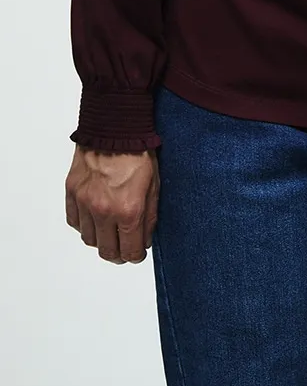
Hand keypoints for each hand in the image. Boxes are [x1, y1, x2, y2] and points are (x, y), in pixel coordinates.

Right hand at [65, 144, 158, 263]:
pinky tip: (96, 218)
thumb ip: (150, 217)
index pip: (129, 252)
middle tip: (124, 248)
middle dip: (119, 254)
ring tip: (111, 230)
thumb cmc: (139, 153)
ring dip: (101, 240)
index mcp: (128, 210)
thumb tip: (143, 240)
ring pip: (89, 240)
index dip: (136, 257)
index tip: (137, 254)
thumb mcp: (155, 186)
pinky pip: (75, 223)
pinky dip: (85, 225)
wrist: (114, 128)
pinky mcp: (72, 193)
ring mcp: (84, 203)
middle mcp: (104, 211)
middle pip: (107, 252)